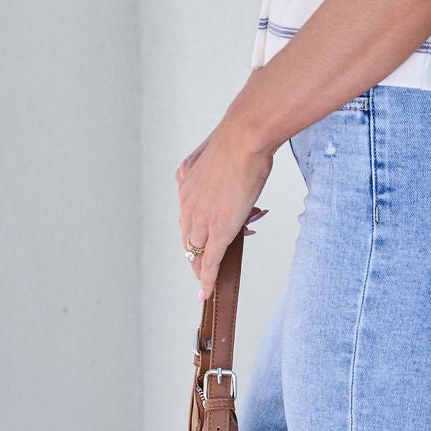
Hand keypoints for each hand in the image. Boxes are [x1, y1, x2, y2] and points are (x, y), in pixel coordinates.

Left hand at [175, 103, 274, 300]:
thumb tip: (216, 159)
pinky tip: (206, 292)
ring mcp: (200, 218)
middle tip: (213, 258)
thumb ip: (212, 163)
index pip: (186, 216)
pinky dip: (206, 280)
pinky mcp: (217, 231)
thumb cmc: (239, 138)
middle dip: (199, 250)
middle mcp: (187, 203)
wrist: (244, 139)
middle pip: (187, 237)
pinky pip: (208, 262)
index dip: (195, 231)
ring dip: (204, 265)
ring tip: (212, 276)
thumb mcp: (216, 151)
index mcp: (186, 184)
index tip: (199, 240)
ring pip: (196, 251)